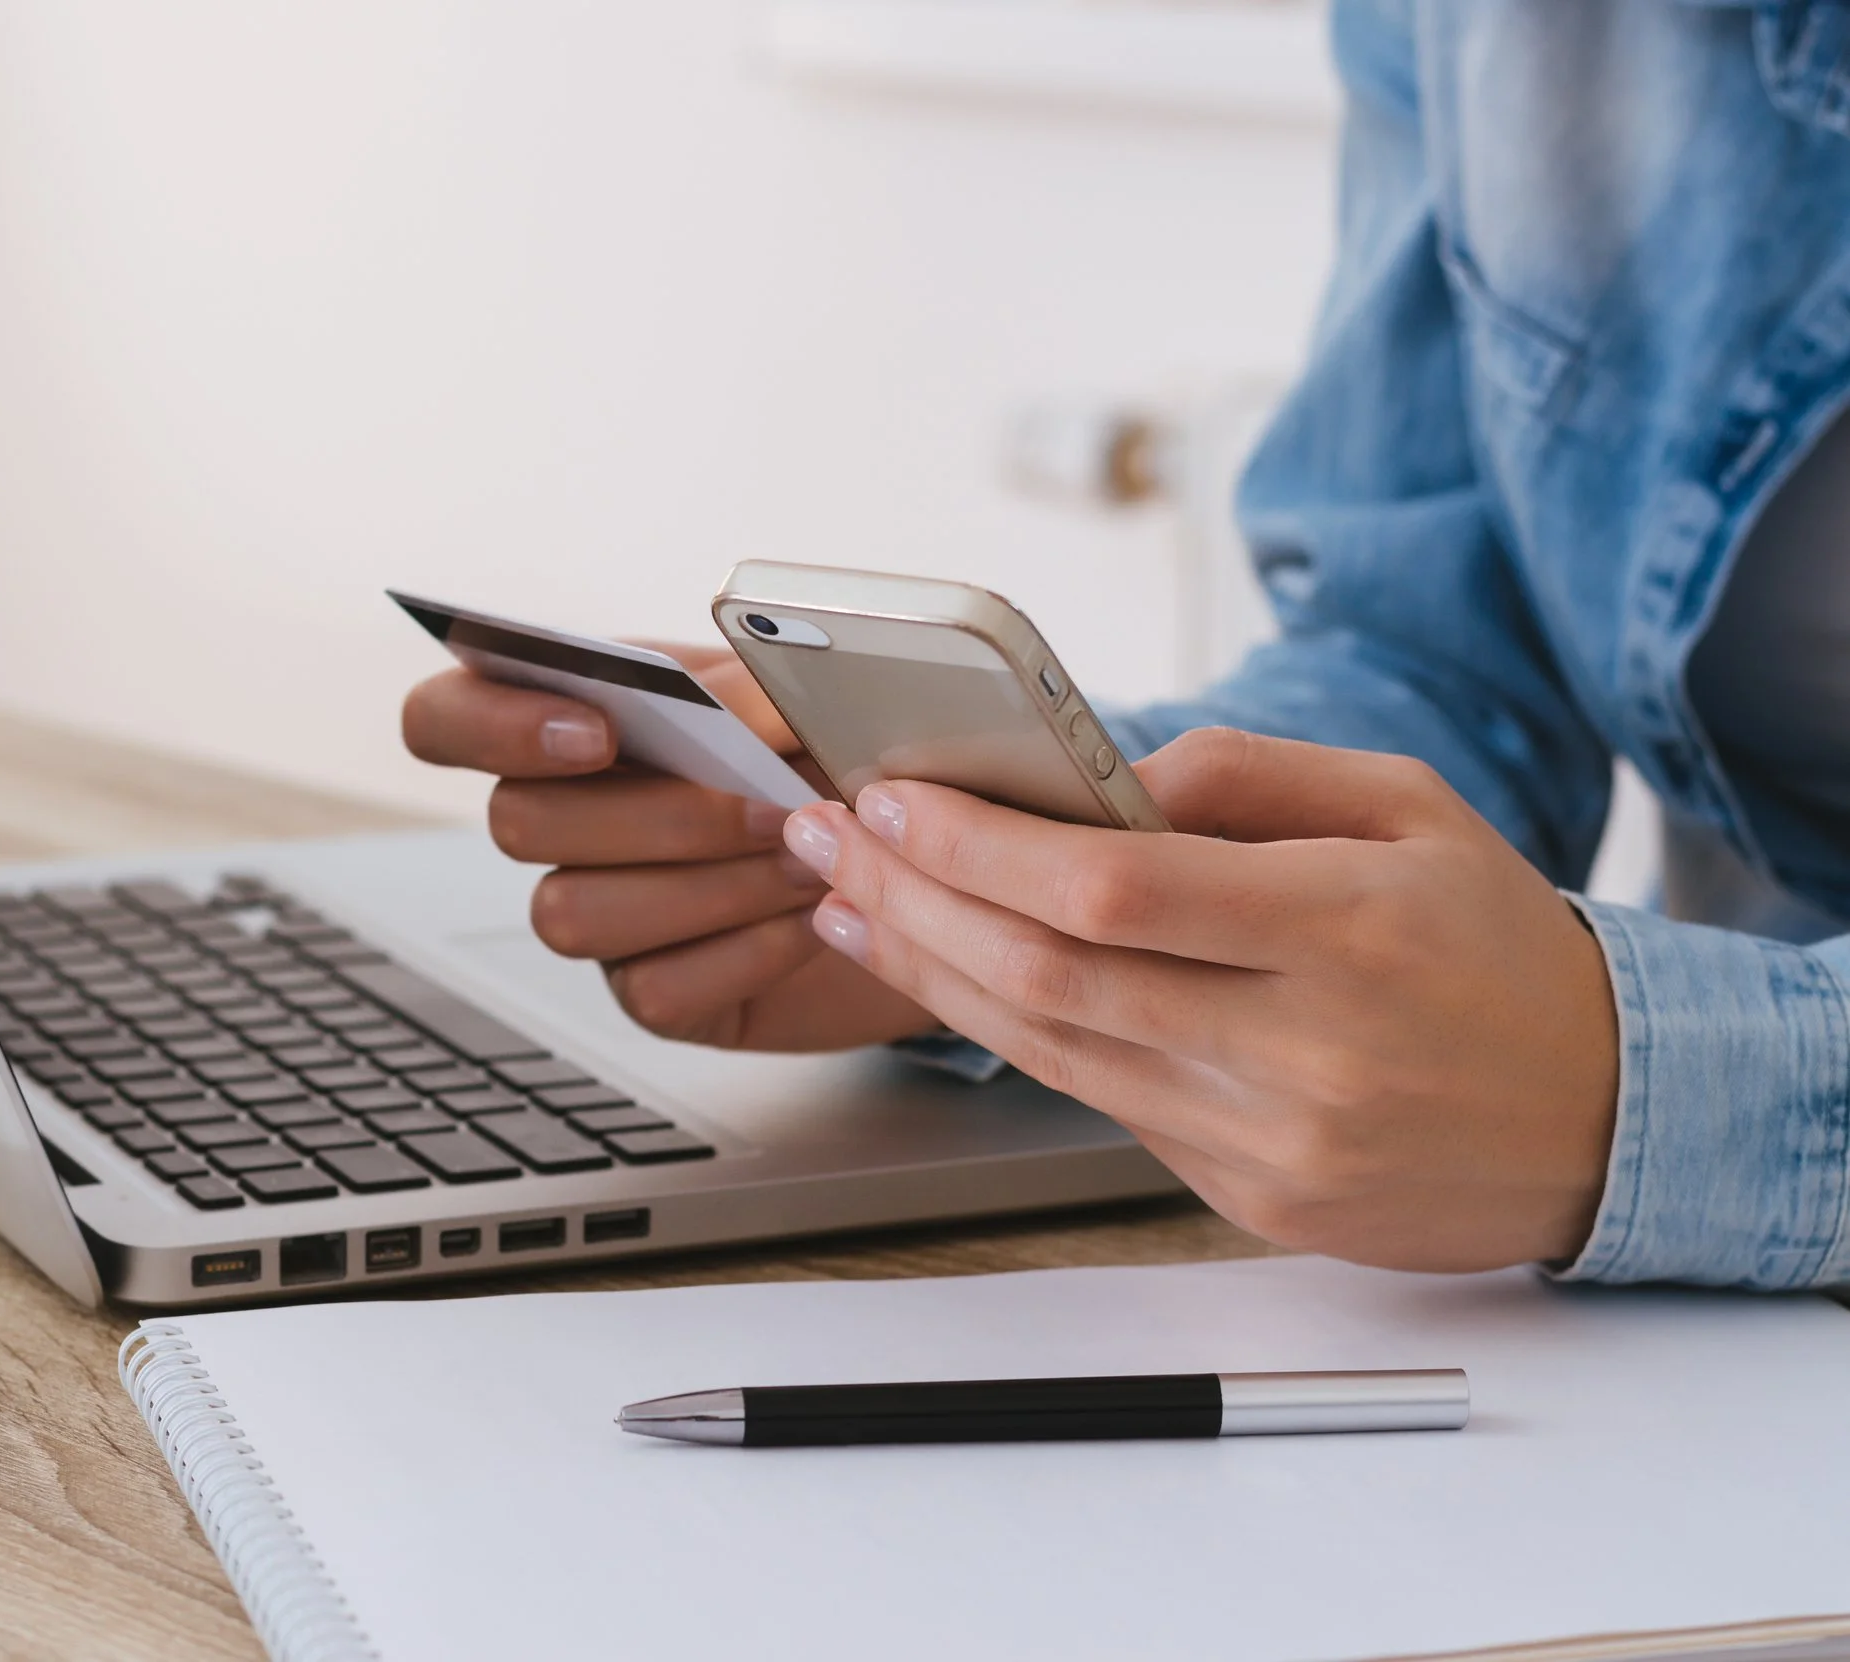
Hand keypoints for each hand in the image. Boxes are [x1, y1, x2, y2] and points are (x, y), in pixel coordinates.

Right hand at [401, 646, 934, 1049]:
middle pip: (514, 823)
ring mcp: (599, 910)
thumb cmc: (836, 757)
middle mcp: (564, 819)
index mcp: (570, 718)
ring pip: (569, 914)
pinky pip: (650, 988)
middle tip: (770, 801)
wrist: (920, 861)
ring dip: (700, 883)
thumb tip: (725, 715)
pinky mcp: (654, 994)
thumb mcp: (797, 696)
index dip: (488, 724)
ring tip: (806, 857)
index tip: (596, 730)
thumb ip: (751, 689)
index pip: (444, 719)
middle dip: (652, 813)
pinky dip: (742, 950)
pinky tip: (812, 918)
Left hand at [781, 728, 1619, 1270]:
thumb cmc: (1497, 945)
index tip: (891, 798)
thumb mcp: (1405, 808)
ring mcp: (1269, 1139)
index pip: (1114, 888)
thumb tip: (1097, 775)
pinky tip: (948, 974)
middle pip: (1050, 975)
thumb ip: (1248, 775)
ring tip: (849, 900)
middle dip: (912, 900)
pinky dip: (1006, 1032)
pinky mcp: (1248, 1196)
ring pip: (1049, 1050)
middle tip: (823, 837)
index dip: (979, 846)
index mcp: (1346, 930)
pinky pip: (1100, 1101)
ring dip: (927, 971)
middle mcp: (1301, 1049)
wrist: (1604, 1120)